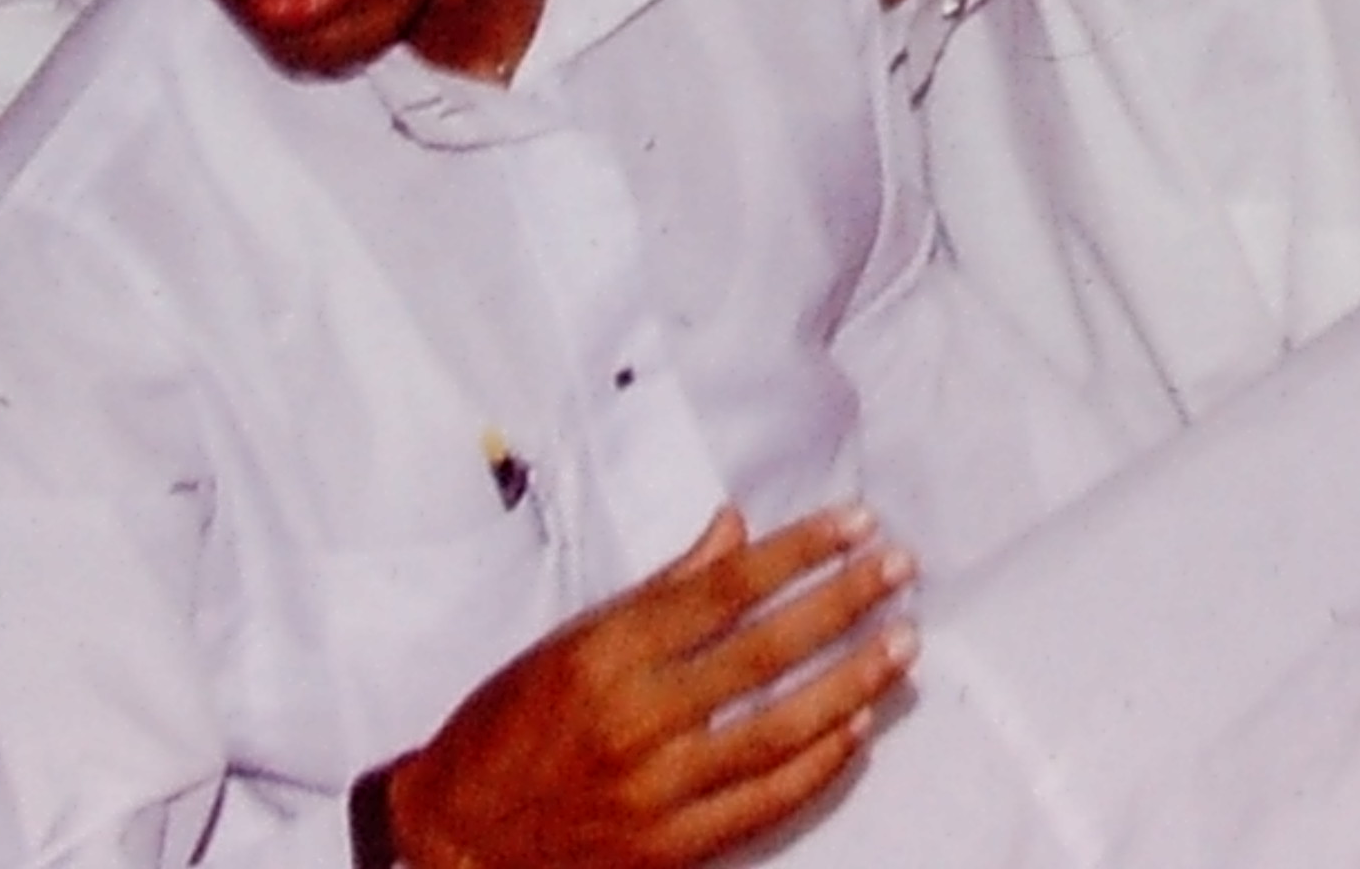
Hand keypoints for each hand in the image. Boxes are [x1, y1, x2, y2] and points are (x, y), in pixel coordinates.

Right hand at [384, 505, 914, 868]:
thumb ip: (658, 590)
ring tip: (902, 644)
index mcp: (604, 657)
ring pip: (779, 732)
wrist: (457, 839)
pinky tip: (859, 729)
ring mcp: (656, 793)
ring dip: (852, 683)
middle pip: (763, 655)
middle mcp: (634, 721)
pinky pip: (765, 804)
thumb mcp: (566, 643)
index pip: (723, 590)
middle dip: (843, 604)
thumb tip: (733, 528)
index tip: (856, 522)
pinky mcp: (671, 850)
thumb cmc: (507, 727)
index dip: (798, 552)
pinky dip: (819, 766)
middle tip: (901, 569)